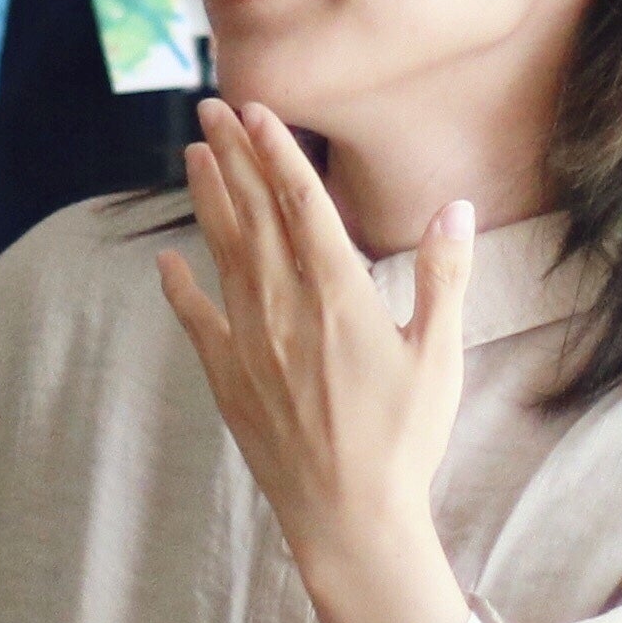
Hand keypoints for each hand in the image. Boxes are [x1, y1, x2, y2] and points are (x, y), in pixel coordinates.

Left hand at [154, 98, 475, 622]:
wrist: (350, 515)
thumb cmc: (404, 438)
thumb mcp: (439, 355)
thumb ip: (443, 275)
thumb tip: (456, 207)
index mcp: (339, 294)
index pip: (301, 203)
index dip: (277, 151)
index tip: (257, 109)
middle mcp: (285, 307)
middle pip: (253, 214)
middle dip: (232, 156)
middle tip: (210, 107)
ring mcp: (249, 341)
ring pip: (222, 252)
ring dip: (207, 200)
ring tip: (193, 153)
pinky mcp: (228, 377)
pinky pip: (197, 320)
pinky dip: (180, 286)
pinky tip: (165, 259)